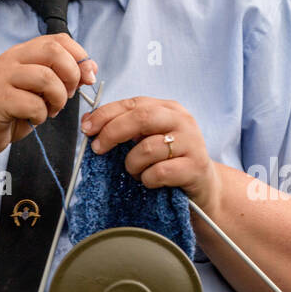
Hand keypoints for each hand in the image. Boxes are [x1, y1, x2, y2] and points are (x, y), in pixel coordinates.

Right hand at [0, 34, 97, 166]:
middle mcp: (10, 60)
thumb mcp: (36, 90)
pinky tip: (35, 119)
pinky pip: (33, 104)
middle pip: (53, 51)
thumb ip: (58, 77)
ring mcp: (1, 78)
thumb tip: (90, 69)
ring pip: (46, 77)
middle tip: (69, 94)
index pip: (58, 39)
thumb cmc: (7, 113)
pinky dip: (41, 115)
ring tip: (51, 109)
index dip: (80, 56)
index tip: (87, 77)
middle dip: (71, 74)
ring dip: (58, 98)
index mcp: (21, 53)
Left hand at [81, 97, 216, 205]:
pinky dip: (147, 179)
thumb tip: (88, 122)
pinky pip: (159, 172)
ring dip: (133, 164)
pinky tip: (150, 181)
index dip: (106, 114)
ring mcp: (192, 143)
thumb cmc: (169, 162)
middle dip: (113, 132)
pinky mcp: (195, 167)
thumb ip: (124, 128)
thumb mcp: (148, 139)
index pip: (132, 103)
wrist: (203, 188)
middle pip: (141, 118)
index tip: (87, 128)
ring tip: (136, 172)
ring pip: (148, 148)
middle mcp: (182, 120)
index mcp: (168, 108)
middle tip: (98, 149)